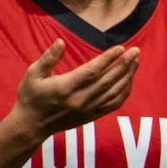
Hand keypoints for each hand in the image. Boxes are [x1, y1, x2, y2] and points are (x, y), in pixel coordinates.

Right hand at [9, 40, 138, 139]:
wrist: (32, 125)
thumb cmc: (31, 96)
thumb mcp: (33, 74)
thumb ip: (48, 58)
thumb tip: (61, 42)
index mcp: (65, 87)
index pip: (92, 71)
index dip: (108, 59)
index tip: (121, 48)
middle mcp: (80, 99)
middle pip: (108, 81)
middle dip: (124, 65)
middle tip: (136, 51)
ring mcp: (88, 109)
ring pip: (114, 92)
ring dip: (127, 76)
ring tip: (136, 61)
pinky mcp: (93, 116)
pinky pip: (114, 104)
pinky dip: (124, 91)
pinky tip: (129, 79)